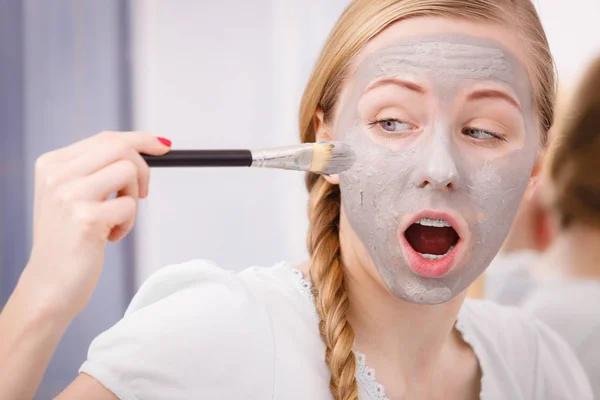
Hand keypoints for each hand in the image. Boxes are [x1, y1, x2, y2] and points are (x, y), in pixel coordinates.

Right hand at [21, 131, 170, 320]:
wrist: (49, 284)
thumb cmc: (69, 240)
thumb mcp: (73, 196)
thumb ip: (97, 169)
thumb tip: (146, 146)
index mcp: (52, 164)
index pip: (106, 138)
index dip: (140, 140)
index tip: (163, 146)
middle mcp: (57, 174)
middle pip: (120, 148)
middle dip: (143, 169)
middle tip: (141, 194)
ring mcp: (69, 195)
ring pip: (128, 171)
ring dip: (132, 199)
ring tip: (116, 219)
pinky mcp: (86, 218)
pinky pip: (130, 206)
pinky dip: (128, 224)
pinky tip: (109, 238)